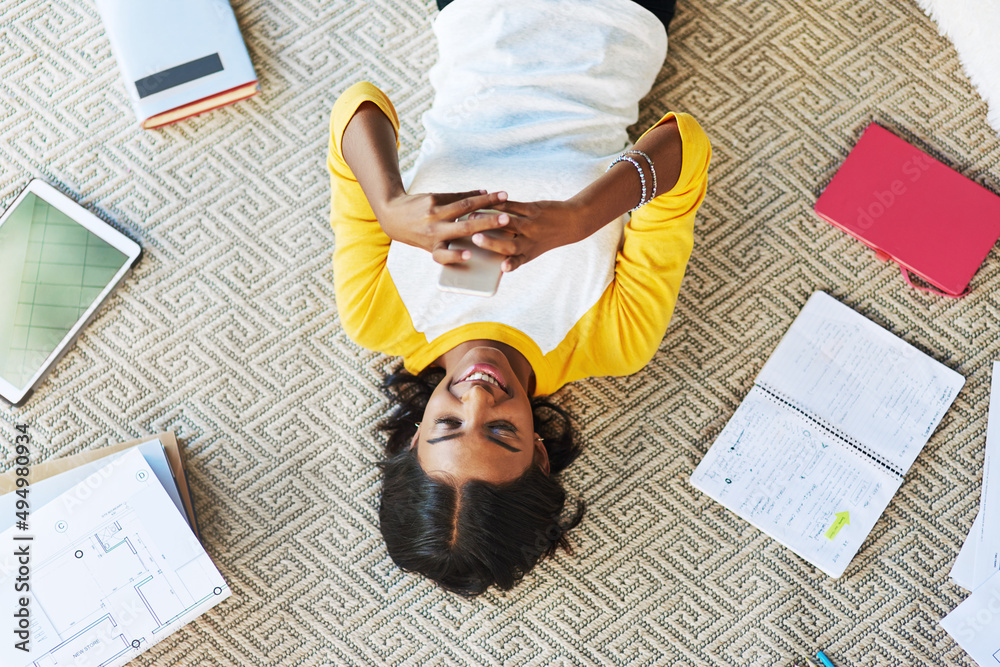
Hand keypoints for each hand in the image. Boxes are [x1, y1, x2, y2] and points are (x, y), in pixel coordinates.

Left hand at [375, 190, 511, 264]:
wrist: (393, 213)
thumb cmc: (418, 234)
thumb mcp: (430, 244)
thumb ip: (450, 244)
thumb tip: (477, 247)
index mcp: (432, 247)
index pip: (443, 255)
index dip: (456, 256)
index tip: (469, 255)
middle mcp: (433, 231)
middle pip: (464, 227)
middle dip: (487, 223)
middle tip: (506, 219)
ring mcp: (434, 213)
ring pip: (465, 206)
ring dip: (487, 201)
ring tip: (504, 197)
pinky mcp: (434, 199)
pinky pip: (458, 196)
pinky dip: (474, 195)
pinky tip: (487, 193)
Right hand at [468, 199, 589, 271]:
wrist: (572, 222)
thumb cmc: (545, 237)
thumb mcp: (533, 248)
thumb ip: (514, 251)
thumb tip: (485, 249)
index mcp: (528, 254)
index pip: (517, 262)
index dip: (510, 265)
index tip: (502, 268)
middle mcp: (530, 241)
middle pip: (510, 245)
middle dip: (492, 243)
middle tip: (475, 238)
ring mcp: (532, 224)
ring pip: (509, 223)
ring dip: (490, 219)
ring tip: (473, 215)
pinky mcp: (534, 209)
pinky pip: (514, 206)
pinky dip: (500, 204)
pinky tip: (487, 202)